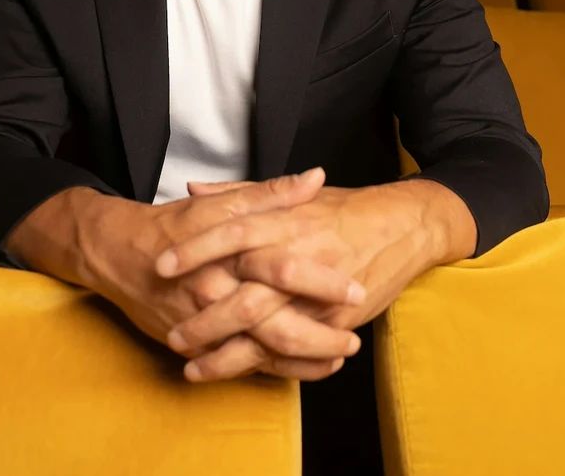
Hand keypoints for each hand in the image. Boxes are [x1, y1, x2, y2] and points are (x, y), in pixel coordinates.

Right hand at [5, 168, 368, 379]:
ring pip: (258, 352)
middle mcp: (217, 291)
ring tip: (337, 360)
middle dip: (318, 335)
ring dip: (301, 361)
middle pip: (274, 322)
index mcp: (230, 252)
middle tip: (354, 339)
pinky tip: (301, 372)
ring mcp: (204, 323)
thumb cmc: (173, 225)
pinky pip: (237, 365)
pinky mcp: (193, 345)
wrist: (116, 254)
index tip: (356, 287)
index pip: (283, 268)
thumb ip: (273, 194)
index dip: (321, 281)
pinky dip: (270, 371)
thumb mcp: (223, 204)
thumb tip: (315, 177)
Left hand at [156, 178, 473, 381]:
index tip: (161, 265)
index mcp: (285, 222)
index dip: (195, 250)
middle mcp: (299, 260)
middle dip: (206, 321)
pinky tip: (236, 375)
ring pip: (268, 334)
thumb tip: (194, 188)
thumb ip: (241, 194)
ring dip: (227, 356)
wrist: (403, 226)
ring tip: (193, 368)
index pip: (231, 233)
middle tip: (174, 335)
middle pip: (245, 296)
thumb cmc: (342, 209)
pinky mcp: (335, 323)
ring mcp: (318, 298)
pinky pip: (295, 352)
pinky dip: (264, 367)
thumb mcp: (292, 195)